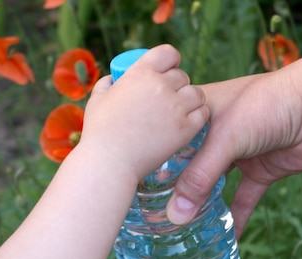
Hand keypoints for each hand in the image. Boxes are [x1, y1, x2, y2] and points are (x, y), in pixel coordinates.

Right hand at [79, 44, 208, 180]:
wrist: (110, 161)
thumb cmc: (100, 132)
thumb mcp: (98, 99)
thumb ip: (108, 84)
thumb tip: (113, 79)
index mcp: (141, 73)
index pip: (168, 53)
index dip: (171, 61)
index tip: (168, 70)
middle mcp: (161, 86)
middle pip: (182, 76)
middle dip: (178, 85)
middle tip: (171, 99)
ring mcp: (176, 107)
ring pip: (197, 94)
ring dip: (191, 100)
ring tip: (182, 111)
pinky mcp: (186, 128)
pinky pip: (203, 113)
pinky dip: (199, 116)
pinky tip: (190, 122)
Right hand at [166, 62, 301, 237]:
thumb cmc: (268, 105)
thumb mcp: (225, 139)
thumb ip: (199, 177)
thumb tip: (176, 216)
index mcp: (199, 113)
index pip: (167, 138)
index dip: (151, 161)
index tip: (133, 187)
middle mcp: (216, 133)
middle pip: (188, 165)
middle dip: (173, 189)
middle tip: (151, 216)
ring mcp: (239, 153)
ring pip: (214, 184)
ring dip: (202, 205)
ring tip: (180, 231)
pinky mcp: (262, 170)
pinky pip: (244, 198)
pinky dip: (237, 218)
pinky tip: (226, 239)